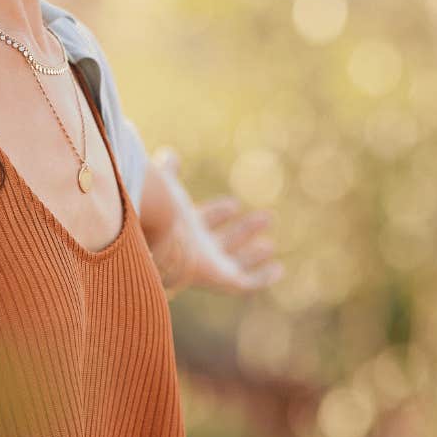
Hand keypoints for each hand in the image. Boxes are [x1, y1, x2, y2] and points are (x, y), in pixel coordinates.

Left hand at [144, 147, 283, 296]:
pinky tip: (277, 270)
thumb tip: (169, 154)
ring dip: (253, 254)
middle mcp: (196, 248)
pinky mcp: (222, 279)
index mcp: (182, 227)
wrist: (158, 233)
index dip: (219, 212)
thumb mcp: (166, 185)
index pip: (204, 220)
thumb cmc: (159, 209)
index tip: (233, 204)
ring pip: (236, 262)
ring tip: (270, 245)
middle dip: (244, 230)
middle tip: (267, 218)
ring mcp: (209, 265)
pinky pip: (247, 283)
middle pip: (223, 241)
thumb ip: (167, 172)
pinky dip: (263, 278)